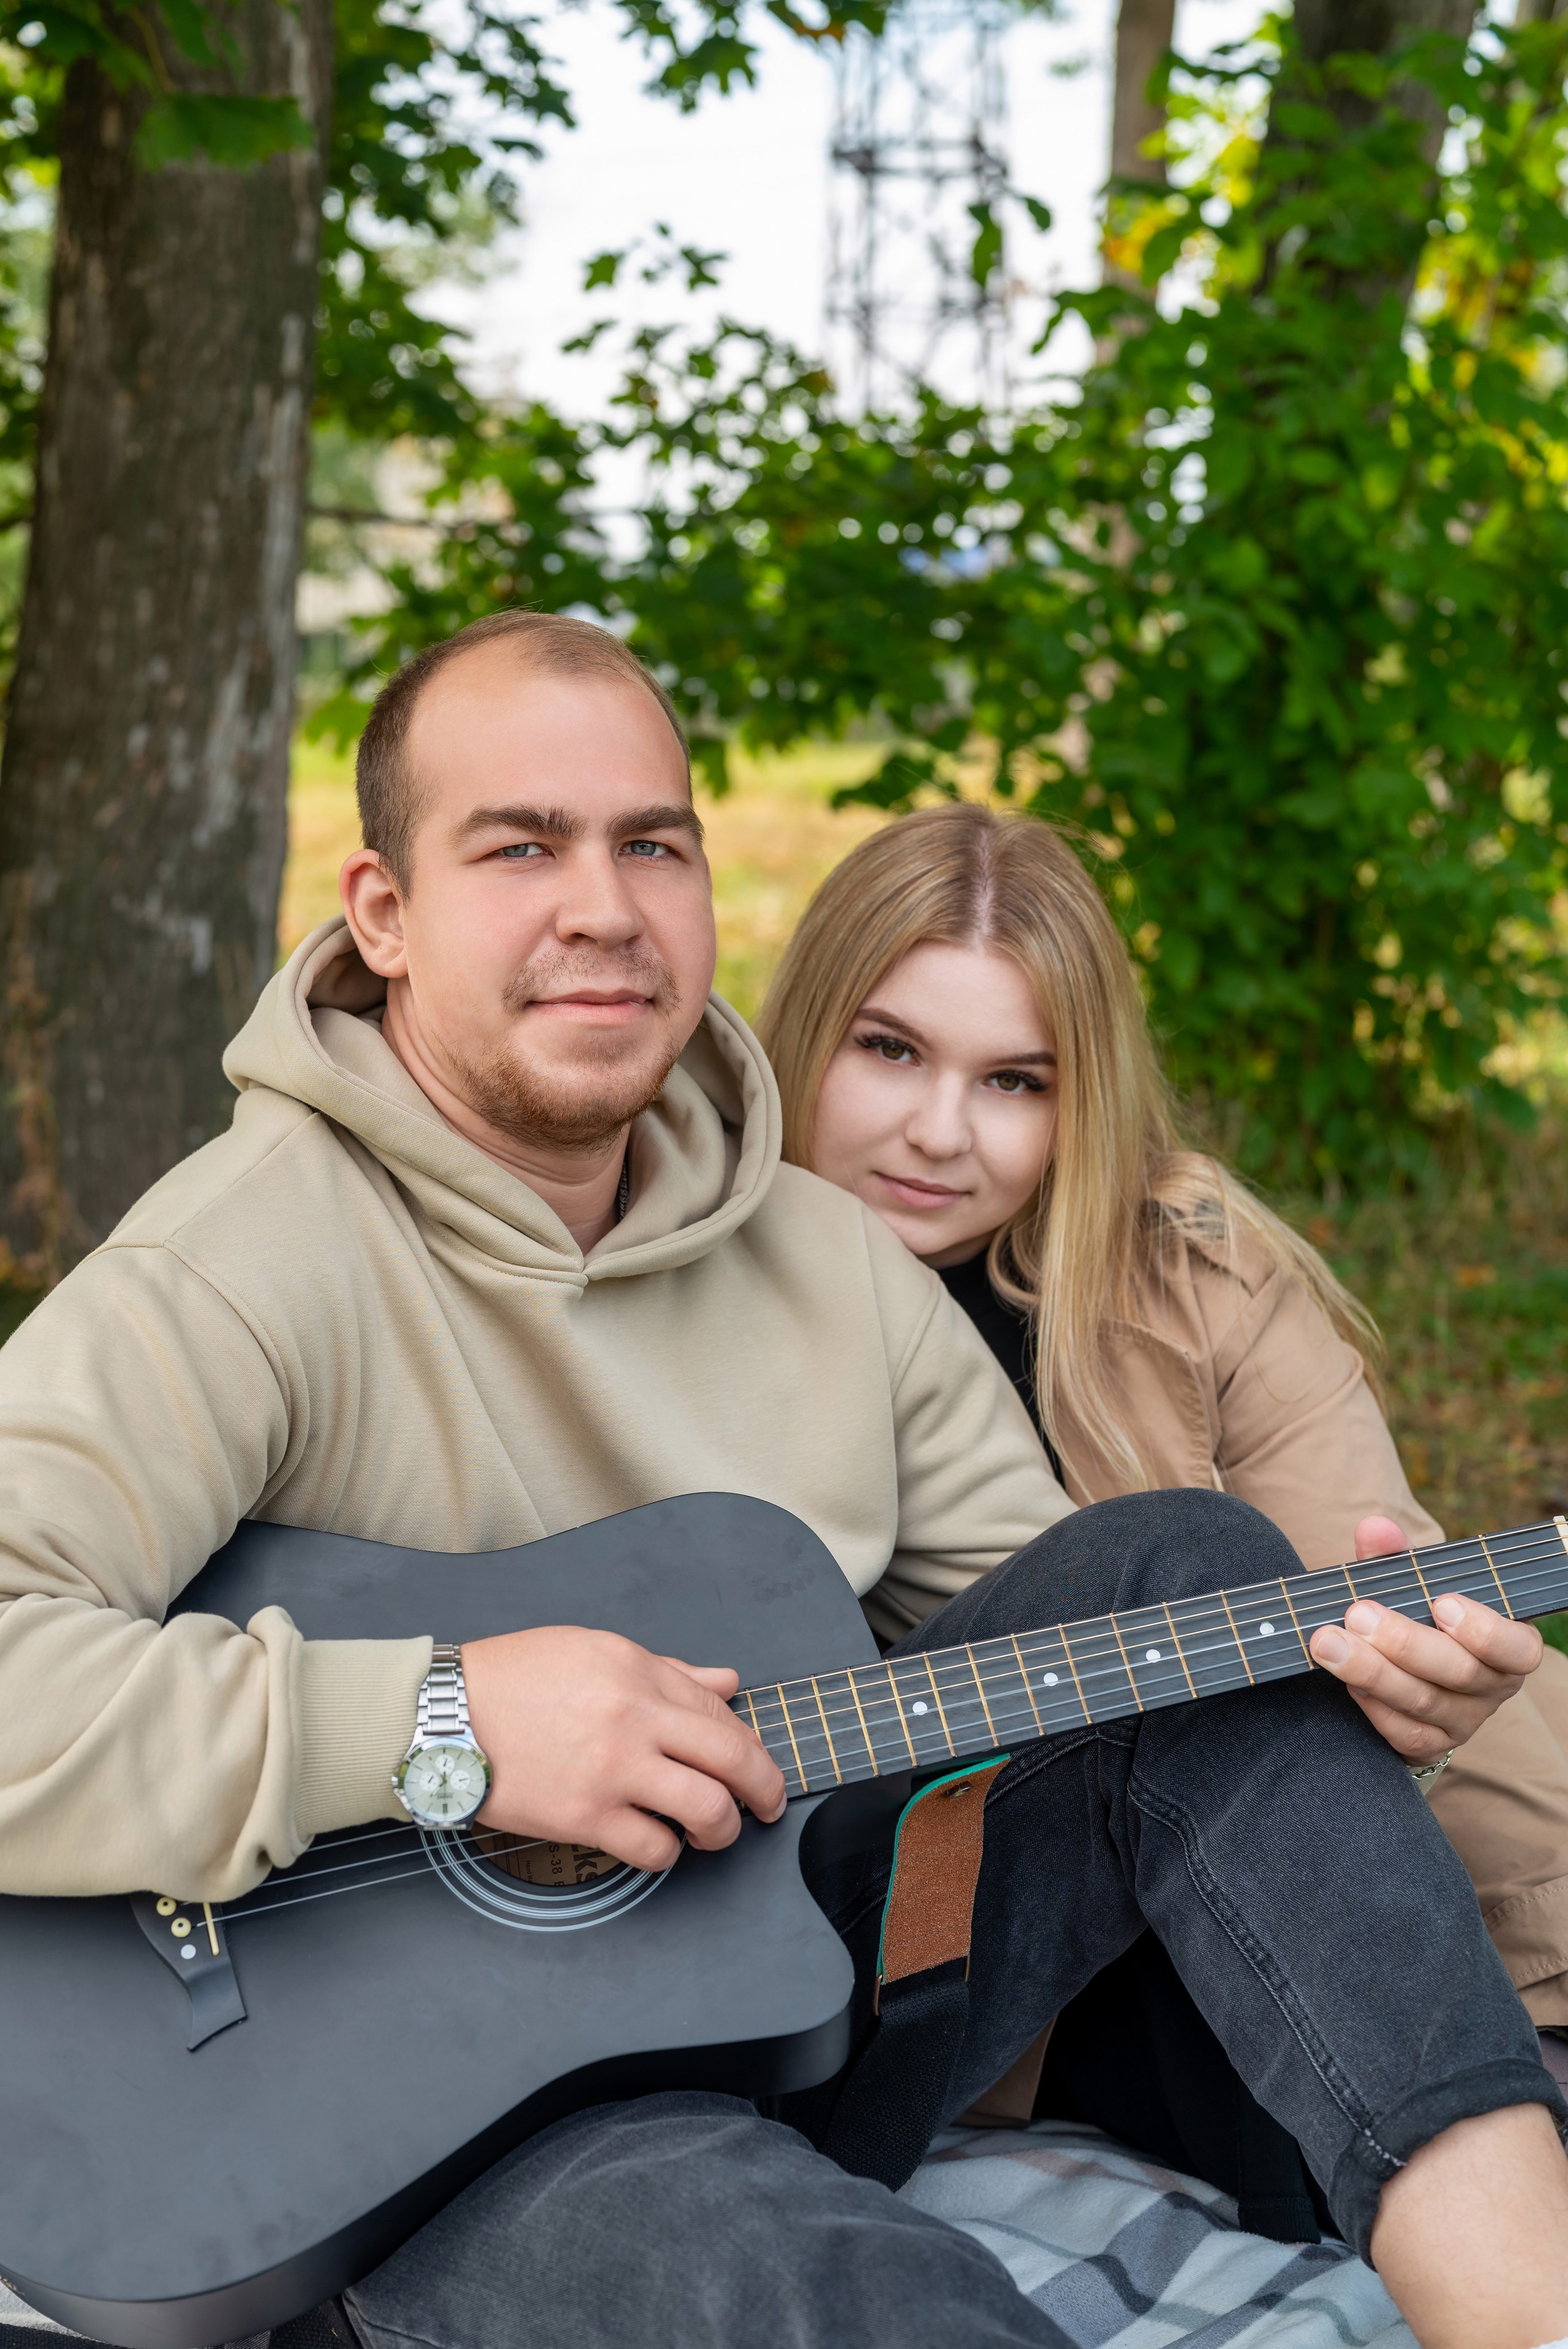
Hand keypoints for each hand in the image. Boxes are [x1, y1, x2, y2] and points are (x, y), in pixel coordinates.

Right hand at [460, 1625, 786, 1871]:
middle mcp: (635, 1716)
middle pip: (734, 1757)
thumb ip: (666, 1671)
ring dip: (723, 1829)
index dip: (745, 1742)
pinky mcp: (585, 1816)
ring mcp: (613, 1769)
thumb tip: (726, 1683)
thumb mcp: (593, 1651)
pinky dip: (667, 1853)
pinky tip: (659, 1844)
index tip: (751, 1761)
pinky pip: (655, 1848)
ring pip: (708, 1810)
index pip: (720, 1710)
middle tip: (770, 1805)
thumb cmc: (511, 1679)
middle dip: (765, 1787)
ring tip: (714, 1832)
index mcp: (638, 1670)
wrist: (443, 1714)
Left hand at [1302, 1515, 1543, 1762]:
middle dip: (1404, 1642)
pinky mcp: (1431, 1744)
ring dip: (1372, 1672)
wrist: (1404, 1667)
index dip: (1485, 1629)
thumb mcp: (1412, 1583)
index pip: (1518, 1648)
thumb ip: (1395, 1556)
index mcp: (1507, 1644)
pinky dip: (1374, 1708)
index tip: (1441, 1602)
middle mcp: (1494, 1687)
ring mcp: (1464, 1721)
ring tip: (1328, 1643)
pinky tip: (1347, 1684)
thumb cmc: (1416, 1614)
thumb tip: (1374, 1528)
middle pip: (1460, 1672)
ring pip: (1425, 1702)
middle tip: (1357, 1614)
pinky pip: (1405, 1734)